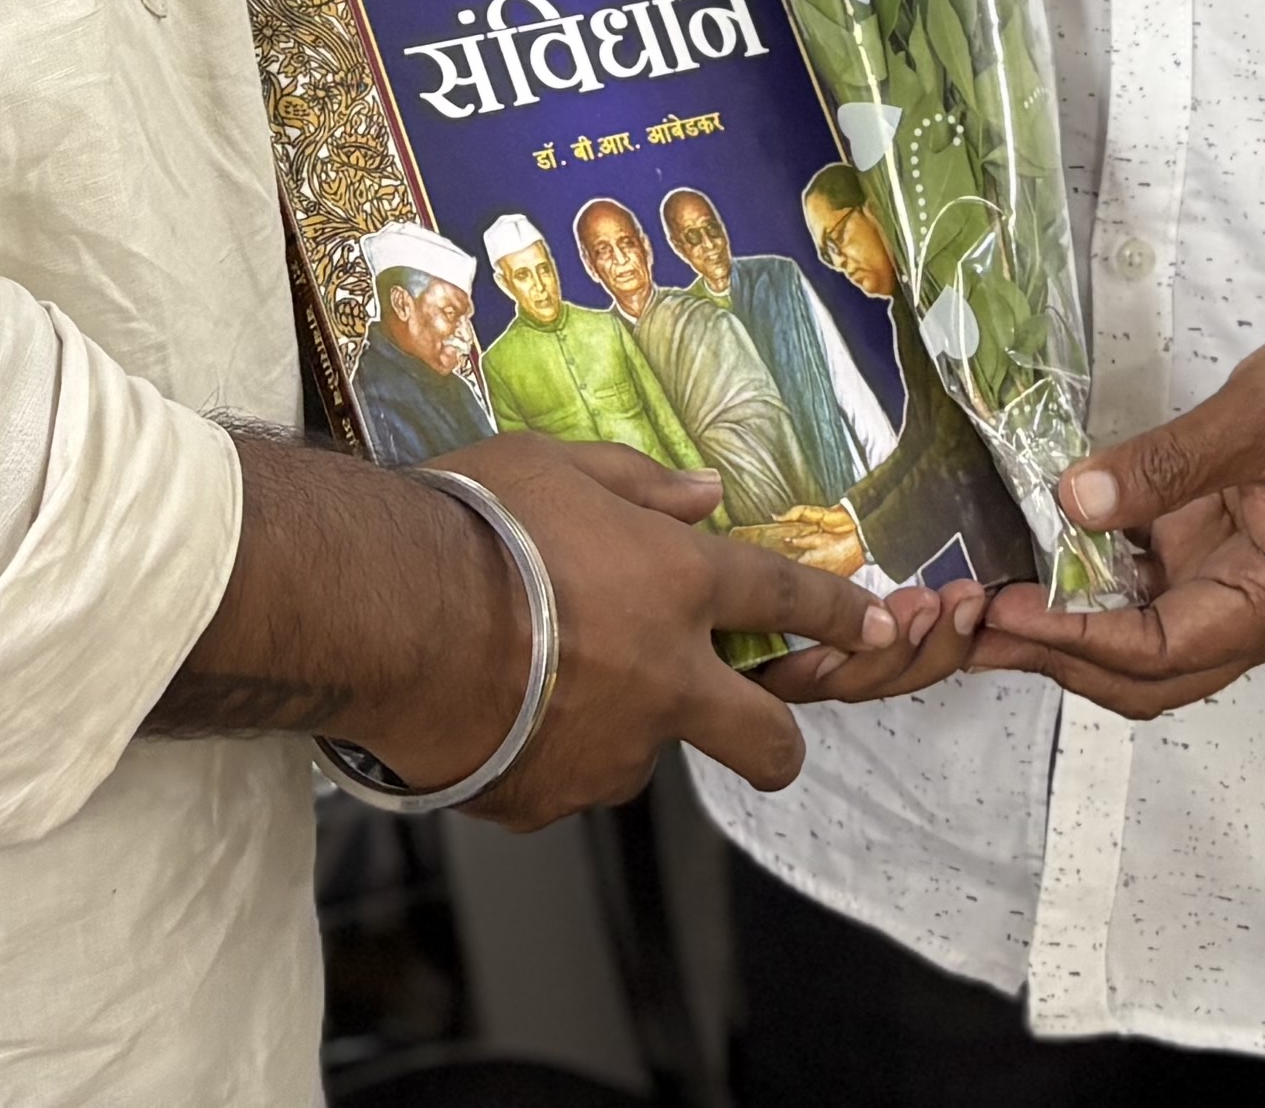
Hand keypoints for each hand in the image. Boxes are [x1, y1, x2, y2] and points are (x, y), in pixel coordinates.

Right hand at [413, 438, 903, 823]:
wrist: (389, 616)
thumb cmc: (471, 522)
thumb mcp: (553, 465)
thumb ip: (637, 484)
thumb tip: (703, 496)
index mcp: (677, 587)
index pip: (784, 601)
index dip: (837, 613)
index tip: (875, 625)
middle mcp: (666, 681)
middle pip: (768, 739)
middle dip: (780, 745)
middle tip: (764, 737)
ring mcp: (613, 751)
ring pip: (644, 755)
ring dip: (618, 728)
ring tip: (537, 681)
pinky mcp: (553, 798)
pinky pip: (563, 778)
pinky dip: (543, 754)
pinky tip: (493, 714)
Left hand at [963, 315, 1264, 721]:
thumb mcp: (1262, 416)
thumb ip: (1169, 463)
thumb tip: (1075, 504)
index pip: (1162, 650)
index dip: (1076, 641)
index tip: (1005, 615)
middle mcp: (1259, 609)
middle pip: (1149, 673)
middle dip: (1060, 660)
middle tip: (975, 632)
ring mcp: (1242, 582)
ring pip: (1146, 639)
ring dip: (1072, 630)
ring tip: (992, 605)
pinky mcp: (1226, 548)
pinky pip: (1154, 588)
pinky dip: (1097, 582)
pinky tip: (1043, 558)